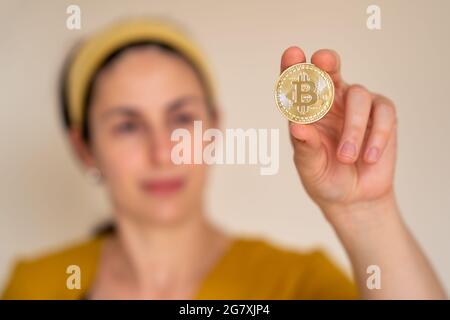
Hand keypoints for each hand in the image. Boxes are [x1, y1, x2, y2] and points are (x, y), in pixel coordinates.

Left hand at [281, 47, 397, 218]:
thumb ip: (305, 147)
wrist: (353, 199)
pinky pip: (383, 113)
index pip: (297, 85)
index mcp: (306, 111)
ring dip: (353, 128)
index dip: (293, 68)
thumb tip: (297, 125)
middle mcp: (330, 102)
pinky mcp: (382, 115)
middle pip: (328, 70)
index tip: (292, 54)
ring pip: (358, 95)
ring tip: (346, 158)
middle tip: (323, 61)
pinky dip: (377, 135)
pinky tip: (369, 157)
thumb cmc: (325, 178)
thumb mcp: (310, 167)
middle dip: (326, 63)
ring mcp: (357, 105)